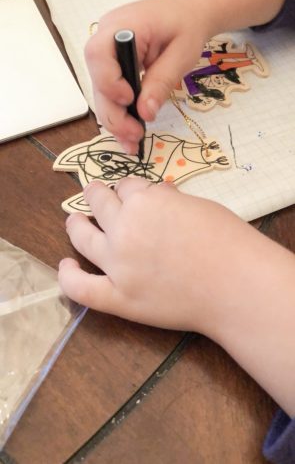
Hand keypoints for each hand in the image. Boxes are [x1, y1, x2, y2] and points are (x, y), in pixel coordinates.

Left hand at [59, 177, 266, 337]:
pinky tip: (66, 266)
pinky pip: (80, 287)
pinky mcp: (118, 297)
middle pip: (99, 202)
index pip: (127, 186)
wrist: (236, 285)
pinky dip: (68, 276)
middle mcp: (124, 227)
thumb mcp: (198, 205)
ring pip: (82, 236)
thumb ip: (170, 200)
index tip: (135, 193)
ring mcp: (116, 263)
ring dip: (75, 224)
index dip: (131, 189)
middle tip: (95, 195)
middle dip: (97, 195)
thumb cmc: (227, 240)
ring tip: (74, 221)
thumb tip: (157, 195)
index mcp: (145, 200)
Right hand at [85, 0, 211, 154]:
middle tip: (134, 135)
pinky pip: (111, 94)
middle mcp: (105, 40)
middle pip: (97, 81)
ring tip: (133, 143)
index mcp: (121, 25)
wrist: (188, 13)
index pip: (98, 54)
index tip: (130, 99)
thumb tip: (144, 113)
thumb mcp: (181, 53)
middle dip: (113, 113)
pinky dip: (120, 115)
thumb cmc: (186, 25)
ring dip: (115, 121)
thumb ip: (162, 80)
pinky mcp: (112, 69)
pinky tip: (129, 135)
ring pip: (101, 94)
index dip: (109, 81)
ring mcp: (107, 55)